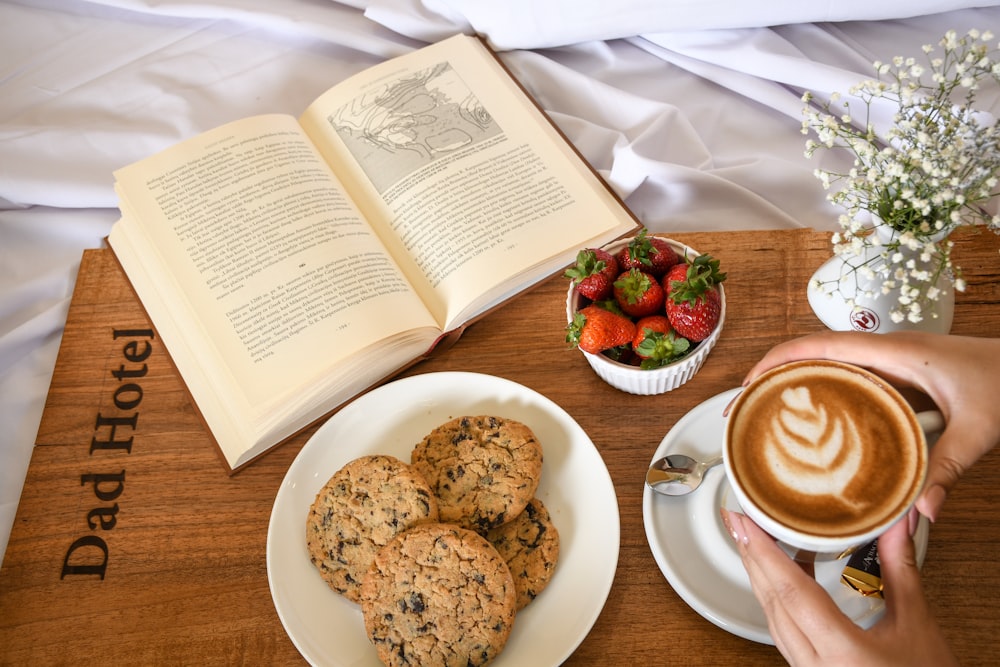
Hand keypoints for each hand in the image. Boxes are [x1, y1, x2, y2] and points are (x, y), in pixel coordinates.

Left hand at [722, 508, 956, 665]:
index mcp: (842, 654)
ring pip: (773, 619)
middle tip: (739, 520)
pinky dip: (777, 599)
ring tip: (755, 541)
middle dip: (753, 557)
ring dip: (761, 578)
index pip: (792, 593)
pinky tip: (782, 578)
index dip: (764, 553)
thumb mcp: (919, 627)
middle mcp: (817, 666)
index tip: (745, 522)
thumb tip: (894, 524)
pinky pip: (784, 632)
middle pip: (773, 603)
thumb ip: (901, 571)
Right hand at [741, 331, 999, 520]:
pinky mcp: (897, 372)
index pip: (819, 345)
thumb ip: (949, 468)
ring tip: (770, 413)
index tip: (749, 384)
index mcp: (894, 352)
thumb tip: (922, 510)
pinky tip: (817, 419)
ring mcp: (889, 359)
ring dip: (795, 380)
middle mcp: (884, 350)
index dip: (777, 360)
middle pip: (812, 352)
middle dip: (773, 373)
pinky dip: (821, 389)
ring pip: (827, 362)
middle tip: (747, 406)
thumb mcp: (980, 428)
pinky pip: (847, 374)